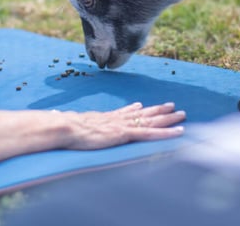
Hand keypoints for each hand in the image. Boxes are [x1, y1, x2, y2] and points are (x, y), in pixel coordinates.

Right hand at [62, 102, 185, 149]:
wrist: (65, 127)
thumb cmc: (63, 127)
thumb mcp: (68, 124)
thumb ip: (69, 121)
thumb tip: (58, 116)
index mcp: (105, 118)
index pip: (124, 113)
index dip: (135, 110)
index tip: (142, 106)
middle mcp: (117, 119)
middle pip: (142, 114)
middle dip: (158, 110)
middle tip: (172, 106)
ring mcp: (123, 126)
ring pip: (151, 121)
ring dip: (168, 118)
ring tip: (181, 114)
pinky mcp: (126, 134)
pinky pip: (151, 134)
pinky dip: (166, 133)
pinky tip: (178, 132)